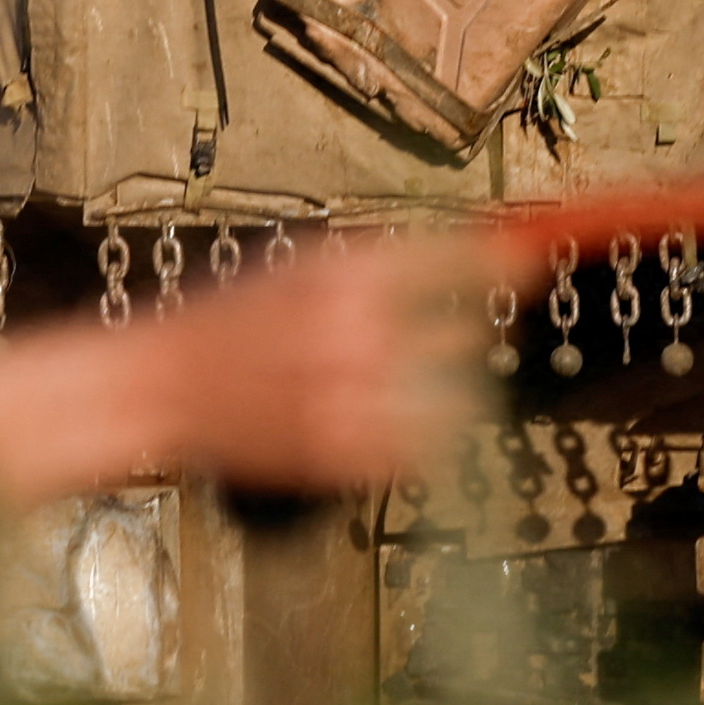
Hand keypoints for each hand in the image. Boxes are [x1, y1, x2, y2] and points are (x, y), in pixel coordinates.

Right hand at [0, 229, 491, 504]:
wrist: (161, 385)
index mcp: (348, 269)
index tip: (542, 259)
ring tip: (368, 381)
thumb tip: (490, 252)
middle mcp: (357, 327)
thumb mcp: (307, 265)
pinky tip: (359, 416)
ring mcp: (352, 395)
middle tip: (390, 337)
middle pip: (465, 326)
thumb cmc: (233, 322)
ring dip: (430, 384)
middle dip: (444, 328)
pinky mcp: (346, 452)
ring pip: (453, 389)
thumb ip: (391, 261)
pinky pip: (425, 442)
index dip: (514, 259)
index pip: (466, 258)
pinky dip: (410, 432)